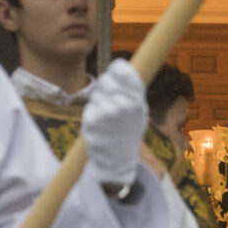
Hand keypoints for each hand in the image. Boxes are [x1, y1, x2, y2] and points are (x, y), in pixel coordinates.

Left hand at [83, 59, 147, 188]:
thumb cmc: (129, 132)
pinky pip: (89, 108)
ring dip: (98, 103)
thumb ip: (130, 89)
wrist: (119, 161)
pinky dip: (92, 115)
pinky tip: (100, 126)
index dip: (115, 70)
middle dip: (105, 89)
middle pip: (105, 80)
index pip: (120, 68)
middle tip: (110, 102)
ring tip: (107, 119)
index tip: (114, 76)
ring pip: (96, 95)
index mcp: (137, 99)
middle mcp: (123, 104)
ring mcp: (106, 113)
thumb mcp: (139, 110)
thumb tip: (117, 66)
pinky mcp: (90, 122)